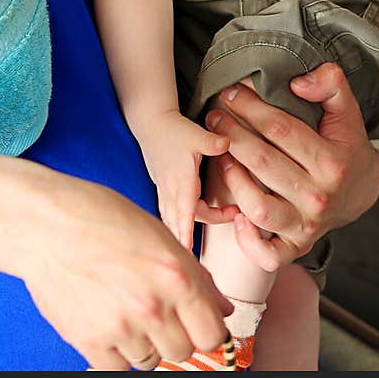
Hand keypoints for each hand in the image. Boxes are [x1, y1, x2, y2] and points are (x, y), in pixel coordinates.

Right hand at [21, 171, 231, 370]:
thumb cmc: (98, 217)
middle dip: (175, 335)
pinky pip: (117, 370)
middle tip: (157, 313)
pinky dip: (116, 356)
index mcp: (176, 274)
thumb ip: (195, 275)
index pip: (212, 333)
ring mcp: (121, 326)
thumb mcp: (157, 232)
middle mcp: (153, 305)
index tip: (196, 325)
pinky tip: (108, 327)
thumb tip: (221, 309)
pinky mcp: (90, 341)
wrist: (44, 223)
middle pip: (184, 351)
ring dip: (145, 345)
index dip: (206, 329)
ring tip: (126, 313)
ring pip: (151, 362)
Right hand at [138, 110, 228, 250]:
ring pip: (172, 219)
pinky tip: (179, 228)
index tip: (186, 256)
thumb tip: (228, 143)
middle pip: (180, 222)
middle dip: (187, 240)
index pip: (185, 213)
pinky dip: (174, 223)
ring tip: (190, 246)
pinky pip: (167, 212)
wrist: (150, 121)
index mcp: (181, 180)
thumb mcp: (197, 134)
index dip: (186, 234)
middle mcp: (171, 189)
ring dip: (180, 232)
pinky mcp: (162, 186)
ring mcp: (164, 189)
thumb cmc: (174, 128)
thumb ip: (214, 142)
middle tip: (199, 255)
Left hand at [202, 63, 378, 272]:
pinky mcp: (297, 246)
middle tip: (214, 117)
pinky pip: (268, 254)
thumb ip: (331, 84)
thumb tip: (297, 82)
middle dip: (232, 135)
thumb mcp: (347, 110)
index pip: (281, 129)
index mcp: (332, 163)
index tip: (231, 93)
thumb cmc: (347, 145)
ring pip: (259, 208)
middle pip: (264, 164)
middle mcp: (319, 198)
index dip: (251, 107)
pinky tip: (235, 214)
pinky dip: (248, 240)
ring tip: (221, 155)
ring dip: (233, 180)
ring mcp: (307, 226)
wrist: (363, 190)